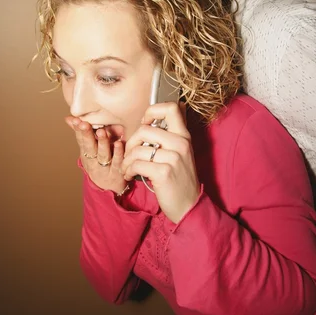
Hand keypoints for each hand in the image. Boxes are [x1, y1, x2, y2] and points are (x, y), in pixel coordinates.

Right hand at [65, 117, 126, 193]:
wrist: (108, 188)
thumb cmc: (97, 164)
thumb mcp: (87, 150)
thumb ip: (81, 134)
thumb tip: (69, 118)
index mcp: (86, 154)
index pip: (81, 141)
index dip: (78, 131)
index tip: (76, 120)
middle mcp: (94, 161)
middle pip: (89, 147)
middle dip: (86, 135)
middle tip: (85, 124)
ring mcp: (105, 167)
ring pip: (103, 154)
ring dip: (102, 142)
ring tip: (102, 132)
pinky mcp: (117, 172)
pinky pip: (117, 162)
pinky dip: (118, 153)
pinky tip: (118, 143)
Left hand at [121, 102, 199, 223]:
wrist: (189, 206)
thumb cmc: (180, 179)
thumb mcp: (181, 153)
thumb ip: (170, 136)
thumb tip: (153, 118)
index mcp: (184, 136)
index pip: (171, 108)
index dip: (153, 111)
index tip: (145, 124)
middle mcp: (181, 144)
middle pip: (145, 129)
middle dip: (131, 143)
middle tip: (130, 154)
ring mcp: (173, 158)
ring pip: (137, 149)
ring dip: (126, 160)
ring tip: (127, 167)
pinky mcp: (164, 172)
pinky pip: (136, 164)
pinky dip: (128, 170)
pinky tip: (130, 175)